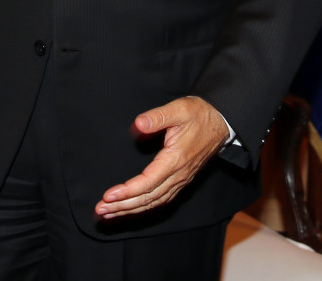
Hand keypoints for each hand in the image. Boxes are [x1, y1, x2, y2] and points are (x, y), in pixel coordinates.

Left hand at [96, 96, 226, 219]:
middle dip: (123, 206)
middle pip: (148, 198)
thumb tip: (139, 124)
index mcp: (175, 160)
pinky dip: (143, 207)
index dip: (127, 191)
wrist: (220, 122)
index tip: (108, 195)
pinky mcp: (180, 180)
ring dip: (130, 209)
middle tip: (101, 210)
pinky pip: (160, 199)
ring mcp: (181, 180)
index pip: (148, 183)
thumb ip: (158, 116)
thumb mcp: (179, 109)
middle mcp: (178, 175)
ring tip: (109, 213)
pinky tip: (130, 208)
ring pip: (154, 202)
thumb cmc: (199, 115)